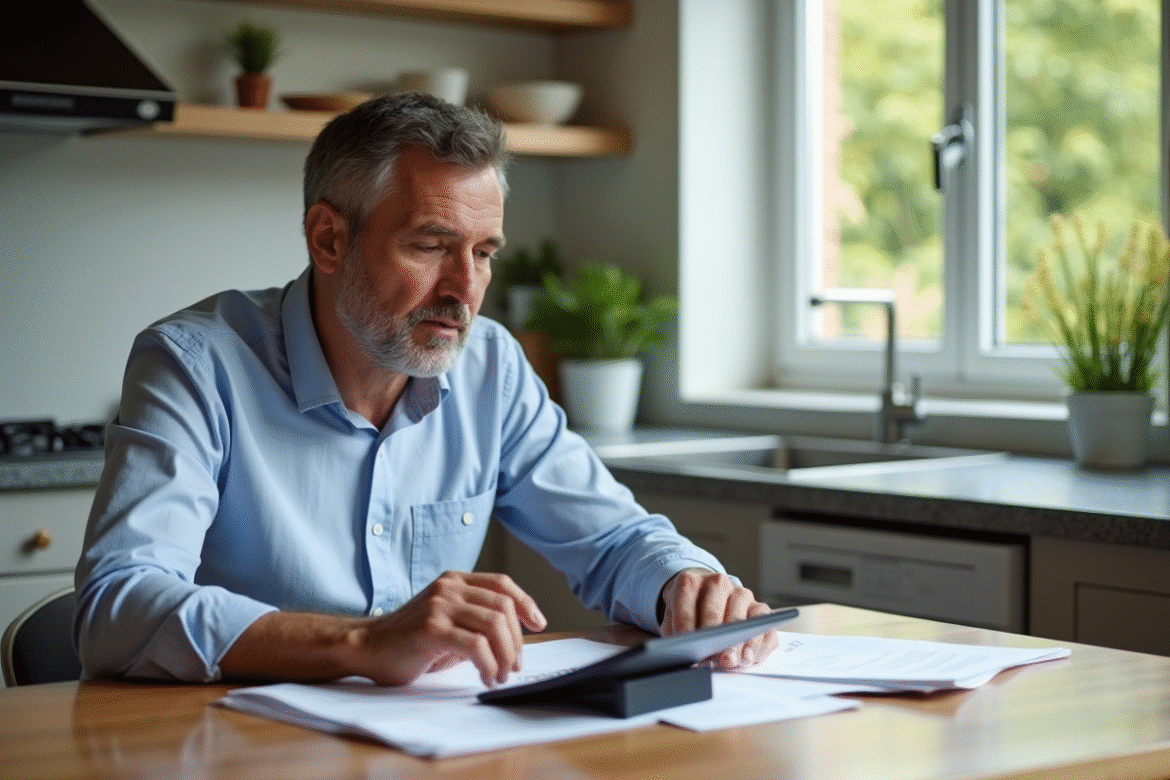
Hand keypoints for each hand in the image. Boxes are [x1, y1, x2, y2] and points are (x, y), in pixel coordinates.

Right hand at [351, 571, 546, 686]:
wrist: (368, 647)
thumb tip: (515, 636)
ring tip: (502, 675)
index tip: (539, 625)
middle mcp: (449, 588)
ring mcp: (439, 606)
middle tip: (515, 665)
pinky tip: (487, 677)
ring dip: (506, 655)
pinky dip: (489, 664)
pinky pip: (476, 645)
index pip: (502, 584)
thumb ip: (475, 619)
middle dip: (517, 640)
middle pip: (503, 607)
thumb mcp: (448, 620)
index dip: (526, 603)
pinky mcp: (431, 628)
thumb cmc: (410, 640)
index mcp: (455, 581)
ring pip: (494, 625)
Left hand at [659, 568, 777, 669]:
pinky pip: (764, 625)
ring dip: (737, 642)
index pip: (686, 601)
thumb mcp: (672, 617)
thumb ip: (672, 630)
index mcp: (691, 582)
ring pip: (741, 617)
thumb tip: (677, 650)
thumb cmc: (687, 612)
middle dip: (714, 637)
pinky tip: (749, 658)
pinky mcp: (759, 607)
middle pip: (715, 610)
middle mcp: (718, 583)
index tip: (687, 645)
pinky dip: (758, 643)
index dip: (685, 624)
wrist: (704, 595)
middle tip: (713, 658)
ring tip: (731, 661)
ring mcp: (741, 594)